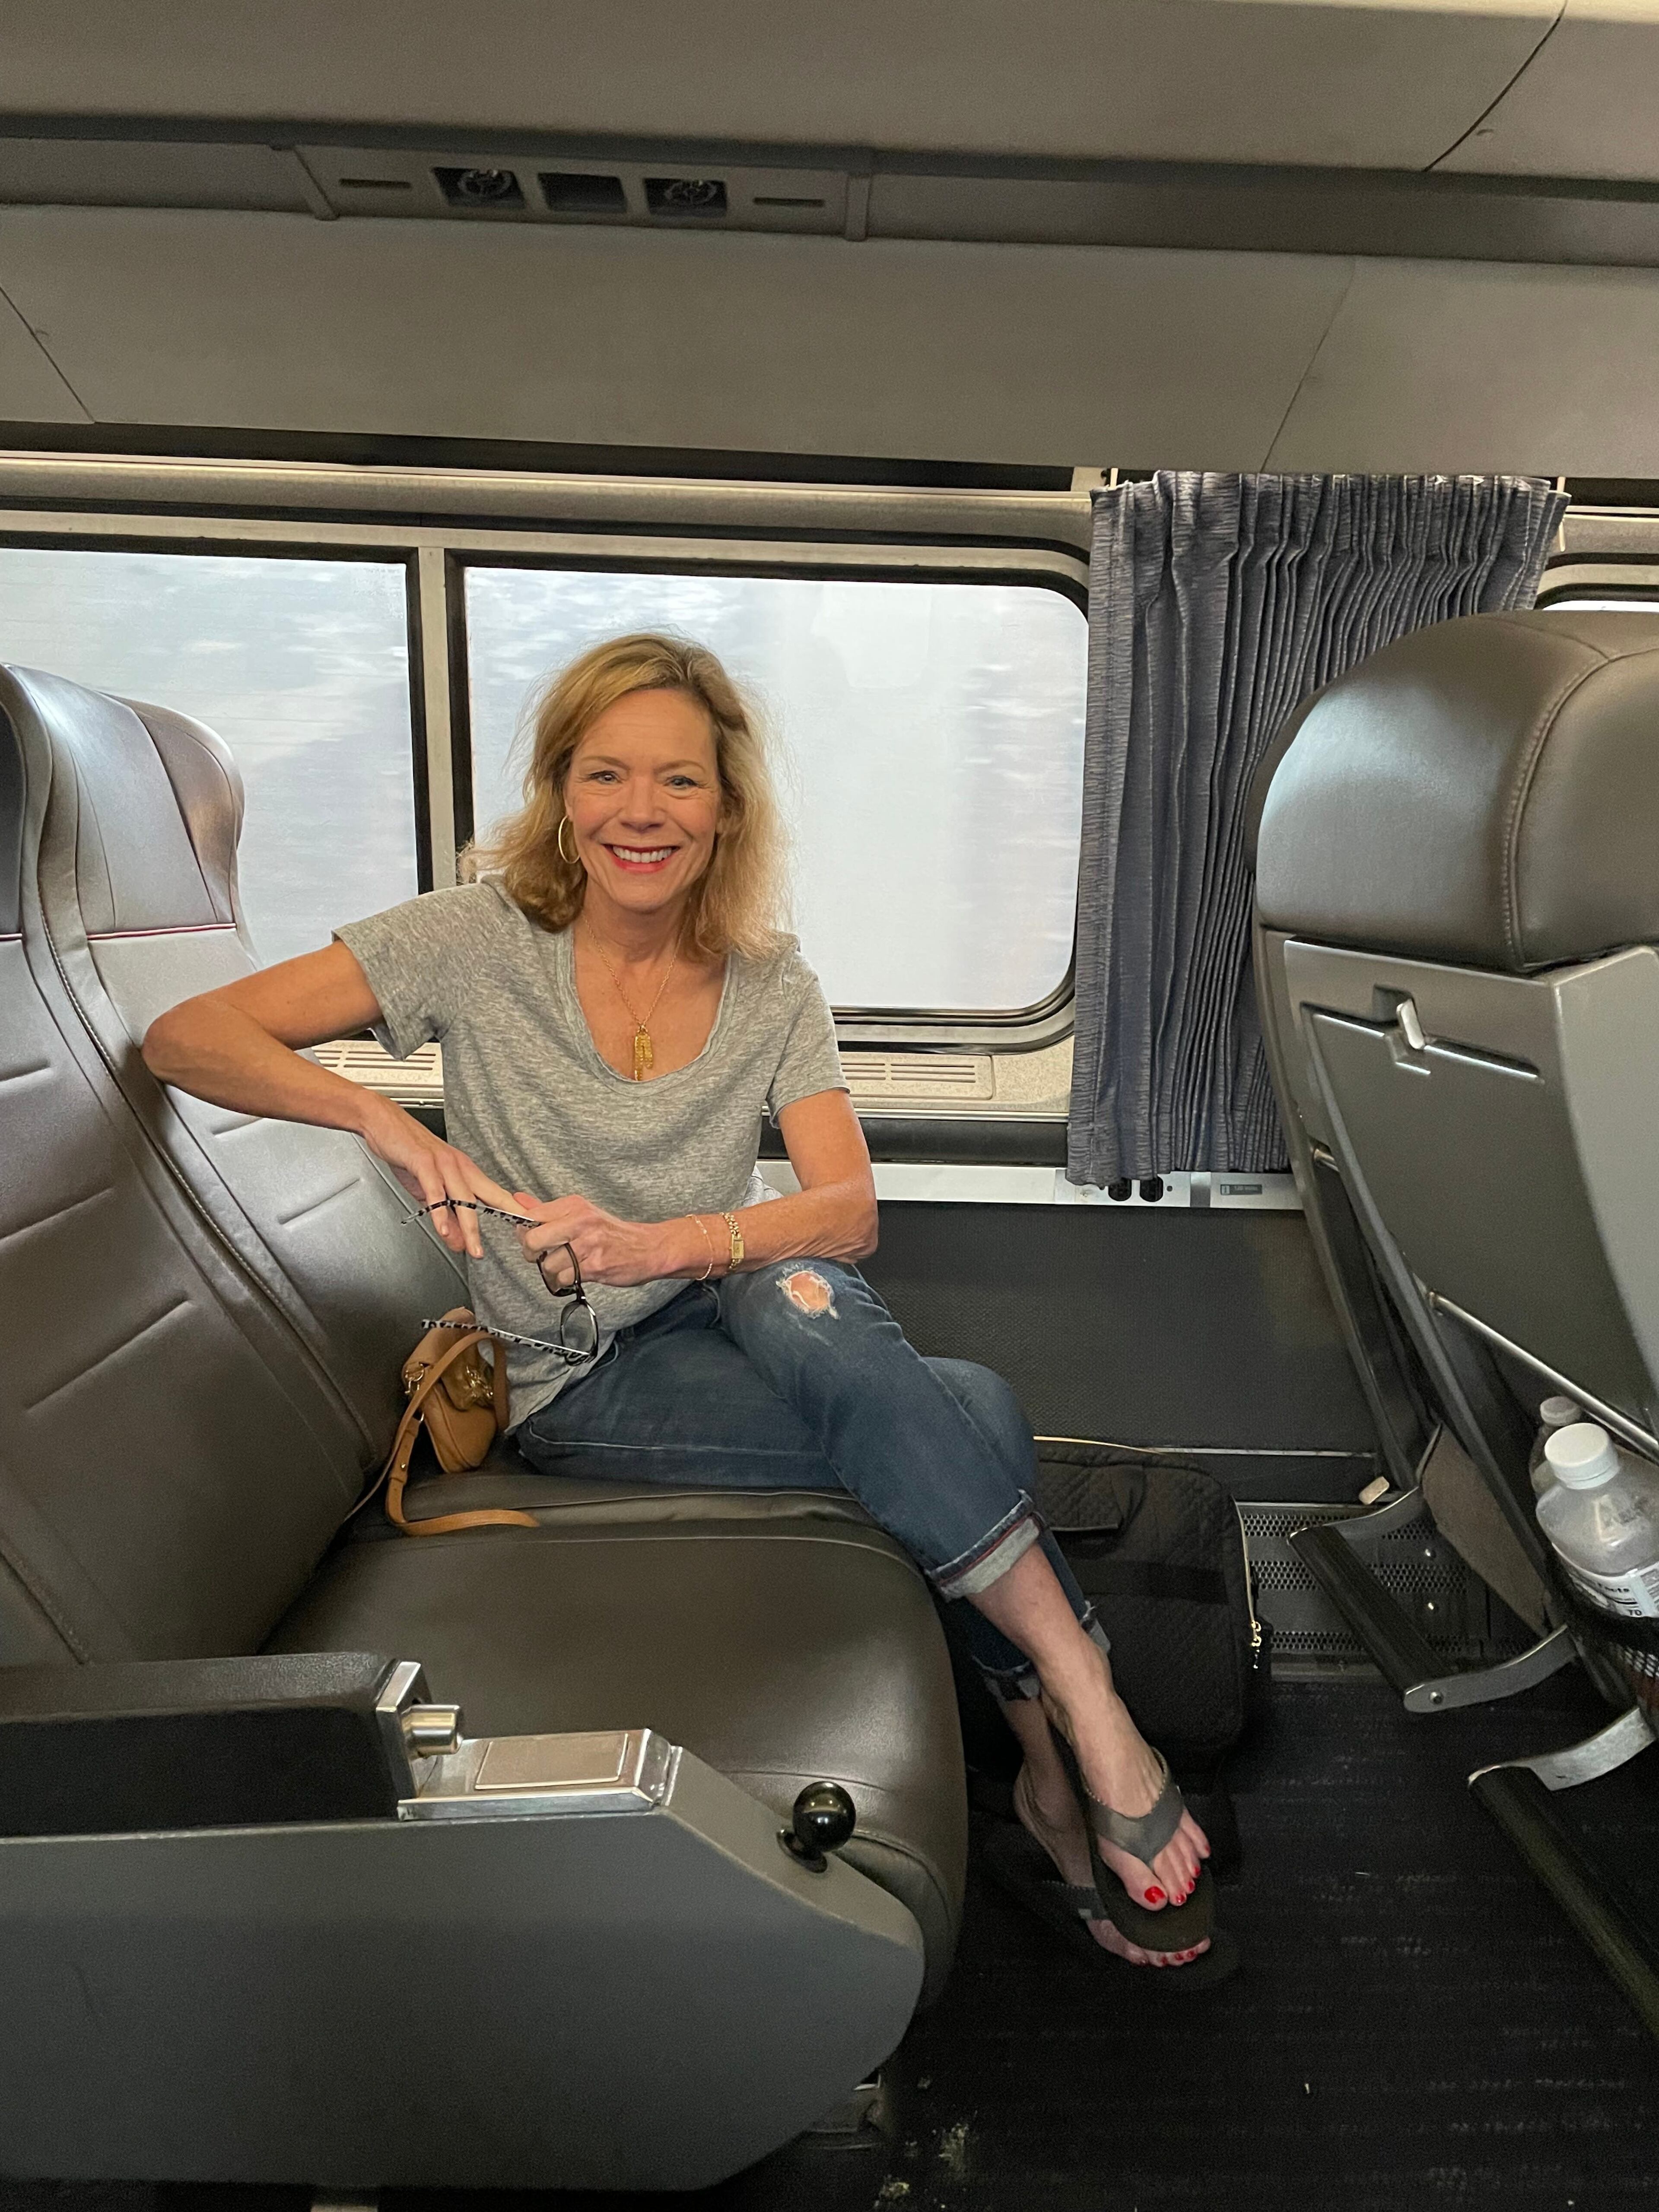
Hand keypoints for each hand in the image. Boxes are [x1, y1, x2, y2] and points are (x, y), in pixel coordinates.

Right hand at [357, 1095, 521, 1259]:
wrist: (382, 1121)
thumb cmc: (407, 1151)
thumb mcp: (427, 1191)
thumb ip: (446, 1216)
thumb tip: (459, 1242)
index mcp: (464, 1170)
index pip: (494, 1193)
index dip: (513, 1209)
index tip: (528, 1224)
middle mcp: (459, 1166)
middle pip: (487, 1196)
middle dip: (504, 1219)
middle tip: (516, 1241)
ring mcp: (443, 1164)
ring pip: (463, 1198)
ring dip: (469, 1226)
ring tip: (473, 1248)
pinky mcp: (423, 1163)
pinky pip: (435, 1191)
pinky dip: (439, 1212)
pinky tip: (442, 1228)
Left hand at [512, 1191, 666, 1288]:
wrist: (649, 1248)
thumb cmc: (612, 1233)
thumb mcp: (582, 1213)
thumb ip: (547, 1209)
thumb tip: (517, 1200)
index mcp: (575, 1205)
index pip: (532, 1215)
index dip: (524, 1231)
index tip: (530, 1237)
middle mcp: (580, 1222)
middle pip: (533, 1239)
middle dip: (531, 1253)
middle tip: (539, 1256)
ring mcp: (588, 1245)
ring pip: (547, 1264)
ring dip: (551, 1271)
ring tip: (564, 1266)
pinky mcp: (594, 1266)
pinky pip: (563, 1279)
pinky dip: (564, 1281)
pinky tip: (575, 1274)